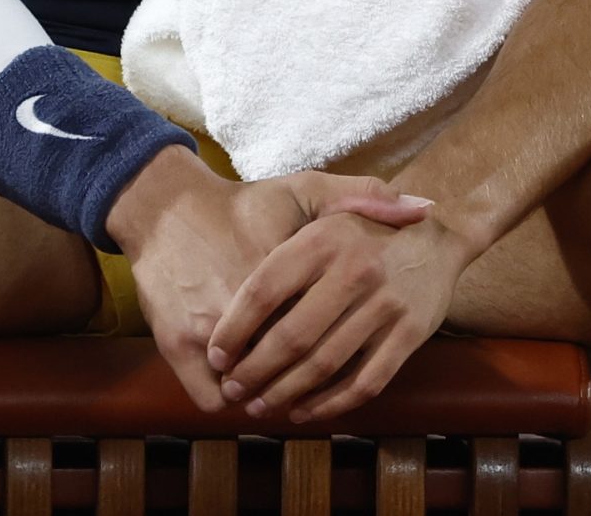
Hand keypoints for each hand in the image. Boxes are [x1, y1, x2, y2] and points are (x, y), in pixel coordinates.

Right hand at [106, 148, 430, 412]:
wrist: (167, 209)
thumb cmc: (243, 204)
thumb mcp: (304, 189)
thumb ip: (365, 196)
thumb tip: (424, 208)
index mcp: (286, 266)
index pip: (330, 327)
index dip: (345, 349)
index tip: (352, 351)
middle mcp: (245, 301)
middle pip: (292, 366)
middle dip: (306, 386)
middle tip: (316, 387)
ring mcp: (208, 328)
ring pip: (251, 392)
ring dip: (266, 399)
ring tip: (276, 394)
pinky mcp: (175, 344)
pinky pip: (210, 400)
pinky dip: (224, 401)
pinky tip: (237, 389)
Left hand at [206, 210, 474, 423]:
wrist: (436, 238)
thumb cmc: (360, 231)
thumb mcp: (321, 208)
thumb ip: (278, 236)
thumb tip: (226, 286)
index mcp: (323, 239)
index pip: (264, 290)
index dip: (234, 329)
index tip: (216, 354)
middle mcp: (355, 270)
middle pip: (292, 336)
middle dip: (254, 371)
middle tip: (233, 389)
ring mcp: (386, 305)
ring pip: (324, 364)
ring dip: (285, 393)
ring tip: (260, 405)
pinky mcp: (411, 334)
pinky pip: (365, 381)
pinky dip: (330, 404)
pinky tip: (304, 411)